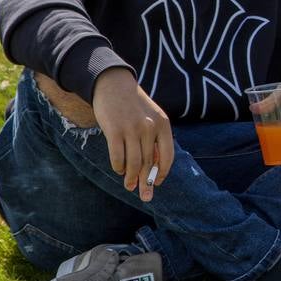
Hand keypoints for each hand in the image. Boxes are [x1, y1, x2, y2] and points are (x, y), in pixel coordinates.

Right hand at [91, 68, 173, 201]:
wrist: (113, 84)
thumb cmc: (133, 105)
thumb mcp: (151, 117)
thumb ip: (154, 139)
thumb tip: (154, 166)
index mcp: (163, 124)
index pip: (167, 155)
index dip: (163, 172)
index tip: (157, 183)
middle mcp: (149, 128)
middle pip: (149, 162)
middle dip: (146, 182)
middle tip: (144, 196)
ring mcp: (132, 129)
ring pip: (134, 163)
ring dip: (131, 177)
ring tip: (129, 185)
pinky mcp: (114, 131)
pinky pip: (118, 157)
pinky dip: (118, 167)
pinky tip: (119, 170)